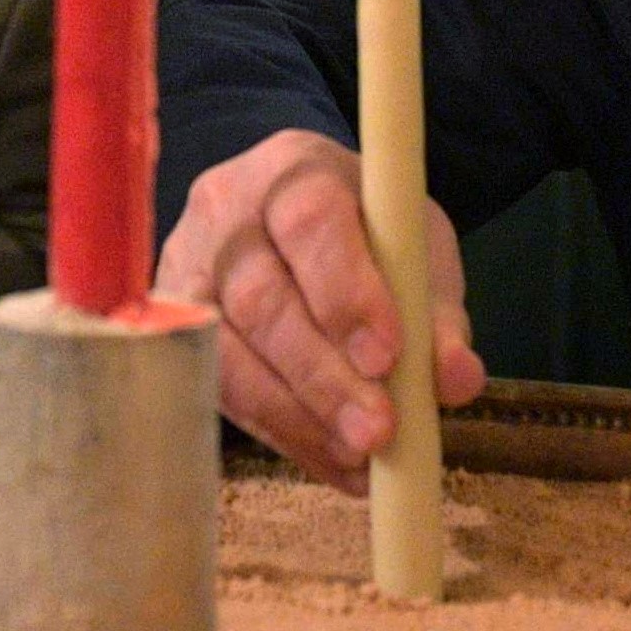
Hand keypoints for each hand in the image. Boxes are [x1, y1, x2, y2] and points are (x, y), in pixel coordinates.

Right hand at [153, 128, 481, 490]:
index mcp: (295, 170)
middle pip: (259, 297)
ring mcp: (186, 270)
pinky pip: (218, 391)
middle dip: (322, 376)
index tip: (388, 357)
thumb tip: (457, 380)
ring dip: (298, 416)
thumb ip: (435, 309)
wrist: (284, 217)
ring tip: (359, 457)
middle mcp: (225, 212)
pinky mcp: (173, 329)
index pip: (310, 221)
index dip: (346, 292)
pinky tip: (333, 460)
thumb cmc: (361, 232)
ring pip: (227, 353)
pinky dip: (283, 434)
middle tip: (378, 431)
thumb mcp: (412, 247)